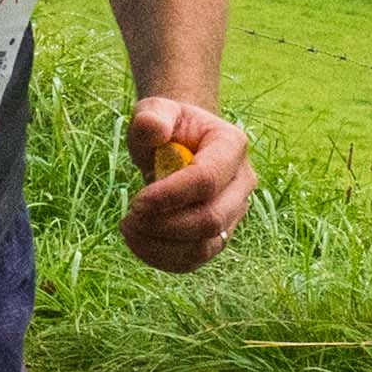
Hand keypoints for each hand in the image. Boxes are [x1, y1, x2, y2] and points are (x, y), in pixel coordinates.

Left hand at [119, 97, 253, 272]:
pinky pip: (194, 260)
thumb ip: (152, 115)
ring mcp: (234, 213)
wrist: (177, 144)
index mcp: (232, 145)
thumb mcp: (154, 111)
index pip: (207, 180)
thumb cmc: (167, 127)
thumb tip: (154, 129)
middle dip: (165, 225)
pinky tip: (138, 241)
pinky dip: (161, 258)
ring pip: (205, 248)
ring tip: (129, 228)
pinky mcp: (217, 236)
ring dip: (160, 246)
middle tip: (130, 216)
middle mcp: (242, 182)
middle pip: (212, 219)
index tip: (134, 202)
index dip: (169, 196)